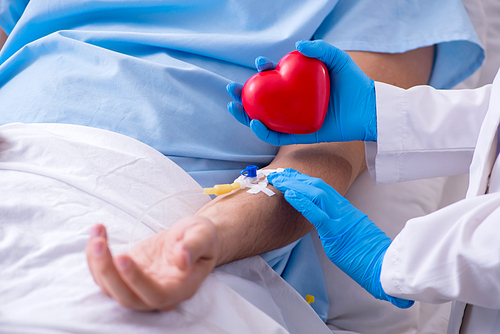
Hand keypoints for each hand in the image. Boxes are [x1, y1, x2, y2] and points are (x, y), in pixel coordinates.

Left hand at [86, 216, 217, 310]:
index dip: (136, 280)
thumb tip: (183, 258)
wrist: (191, 238)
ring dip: (97, 263)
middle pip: (126, 297)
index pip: (155, 294)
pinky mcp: (126, 277)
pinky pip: (105, 275)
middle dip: (108, 273)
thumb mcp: (203, 234)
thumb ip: (195, 246)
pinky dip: (95, 256)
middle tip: (99, 244)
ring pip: (111, 289)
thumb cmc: (201, 237)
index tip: (122, 257)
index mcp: (181, 288)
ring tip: (97, 233)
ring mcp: (139, 288)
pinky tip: (98, 232)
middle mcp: (158, 294)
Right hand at [227, 40, 376, 145]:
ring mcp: (294, 121)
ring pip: (263, 119)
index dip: (262, 71)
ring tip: (233, 106)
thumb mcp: (337, 60)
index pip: (274, 78)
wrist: (369, 110)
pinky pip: (277, 136)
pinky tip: (254, 122)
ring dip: (245, 114)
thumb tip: (297, 45)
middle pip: (262, 100)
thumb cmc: (355, 83)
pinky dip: (263, 132)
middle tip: (232, 88)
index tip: (259, 64)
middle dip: (243, 94)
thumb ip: (320, 49)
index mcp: (297, 86)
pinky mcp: (300, 137)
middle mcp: (293, 104)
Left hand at [267, 169, 412, 307]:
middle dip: (296, 178)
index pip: (323, 189)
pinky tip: (289, 194)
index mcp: (347, 210)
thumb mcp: (356, 233)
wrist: (385, 268)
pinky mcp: (336, 232)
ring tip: (279, 180)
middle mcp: (344, 210)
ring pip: (316, 194)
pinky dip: (301, 202)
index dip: (305, 180)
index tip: (290, 176)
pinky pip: (316, 214)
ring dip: (295, 185)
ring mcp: (341, 219)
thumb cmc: (371, 256)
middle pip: (317, 186)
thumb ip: (341, 225)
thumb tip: (326, 224)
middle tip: (278, 173)